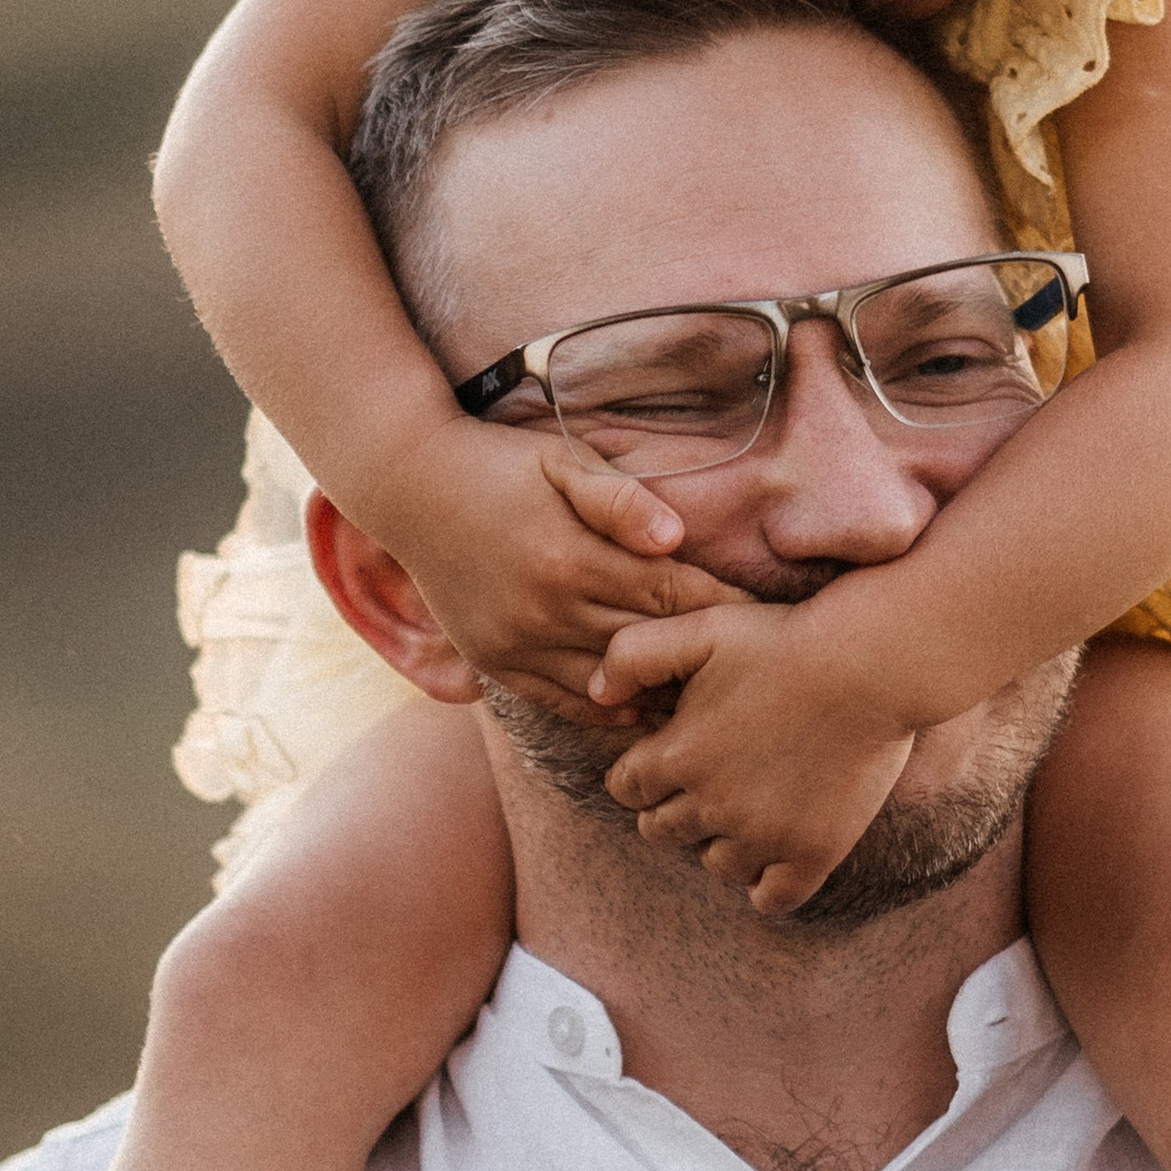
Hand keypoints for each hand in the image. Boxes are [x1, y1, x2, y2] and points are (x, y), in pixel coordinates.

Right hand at [381, 422, 737, 701]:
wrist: (410, 485)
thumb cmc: (499, 462)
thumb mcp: (561, 458)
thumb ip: (619, 498)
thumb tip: (674, 538)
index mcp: (570, 557)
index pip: (669, 594)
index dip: (719, 605)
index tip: (761, 614)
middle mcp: (544, 611)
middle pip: (646, 643)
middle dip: (699, 651)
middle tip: (751, 664)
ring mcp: (517, 643)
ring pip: (608, 685)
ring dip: (658, 690)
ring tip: (706, 694)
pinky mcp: (494, 662)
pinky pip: (560, 701)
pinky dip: (603, 711)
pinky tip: (638, 708)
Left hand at [591, 599, 917, 912]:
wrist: (875, 662)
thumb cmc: (786, 637)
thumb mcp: (700, 627)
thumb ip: (633, 654)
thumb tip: (595, 695)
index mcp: (677, 755)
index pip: (626, 788)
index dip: (643, 771)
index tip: (673, 751)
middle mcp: (712, 806)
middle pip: (661, 831)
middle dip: (674, 805)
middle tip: (712, 774)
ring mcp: (764, 835)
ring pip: (715, 864)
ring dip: (721, 841)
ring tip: (750, 804)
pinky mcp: (814, 852)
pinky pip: (772, 898)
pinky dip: (766, 883)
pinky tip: (777, 850)